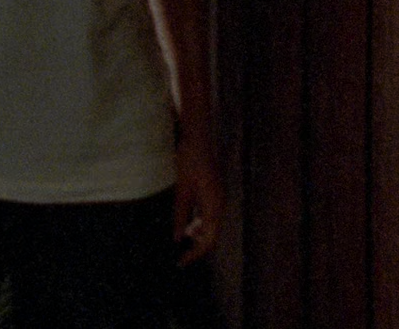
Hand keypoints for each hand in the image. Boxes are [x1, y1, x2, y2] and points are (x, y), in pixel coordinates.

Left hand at [173, 133, 223, 265]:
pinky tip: (188, 223)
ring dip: (198, 235)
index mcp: (214, 205)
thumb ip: (180, 213)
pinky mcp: (214, 193)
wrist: (198, 137)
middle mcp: (220, 204)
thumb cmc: (189, 160)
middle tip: (179, 256)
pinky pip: (210, 215)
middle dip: (197, 247)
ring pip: (211, 226)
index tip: (182, 262)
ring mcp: (219, 198)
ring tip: (182, 237)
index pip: (209, 239)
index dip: (196, 254)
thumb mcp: (182, 189)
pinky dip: (199, 224)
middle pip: (212, 235)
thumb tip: (178, 237)